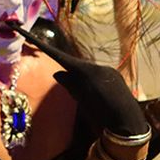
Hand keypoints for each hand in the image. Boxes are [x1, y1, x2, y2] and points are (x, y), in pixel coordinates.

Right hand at [15, 22, 146, 136]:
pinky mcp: (115, 77)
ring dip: (82, 79)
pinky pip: (98, 75)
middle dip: (68, 69)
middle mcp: (97, 66)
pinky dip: (93, 82)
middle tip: (61, 81)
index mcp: (85, 71)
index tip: (31, 36)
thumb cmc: (101, 115)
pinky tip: (96, 96)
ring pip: (88, 71)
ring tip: (84, 96)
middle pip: (76, 64)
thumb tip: (57, 72)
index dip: (45, 48)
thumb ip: (69, 85)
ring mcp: (108, 71)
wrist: (128, 123)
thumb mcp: (81, 101)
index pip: (61, 57)